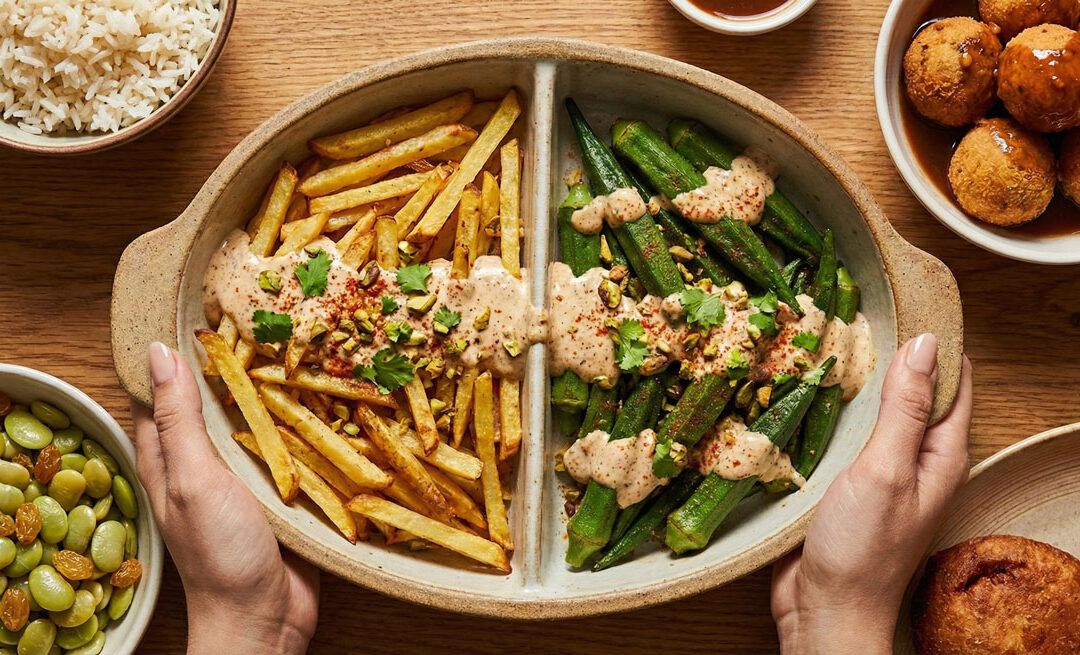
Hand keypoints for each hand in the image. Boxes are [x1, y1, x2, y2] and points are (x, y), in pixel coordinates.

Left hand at [131, 343, 318, 654]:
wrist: (267, 618)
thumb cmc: (220, 554)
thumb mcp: (192, 480)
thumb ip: (179, 419)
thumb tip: (158, 354)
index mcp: (169, 459)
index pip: (161, 394)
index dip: (174, 356)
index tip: (202, 314)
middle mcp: (205, 464)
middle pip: (216, 403)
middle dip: (238, 368)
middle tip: (268, 323)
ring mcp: (246, 479)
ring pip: (258, 423)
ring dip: (278, 395)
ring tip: (306, 350)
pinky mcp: (284, 493)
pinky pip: (292, 450)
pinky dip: (306, 427)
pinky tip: (330, 403)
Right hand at [771, 333, 973, 654]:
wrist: (824, 610)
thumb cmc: (863, 548)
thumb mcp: (887, 470)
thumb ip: (905, 409)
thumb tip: (925, 343)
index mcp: (940, 453)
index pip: (951, 380)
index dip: (936, 339)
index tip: (906, 298)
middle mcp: (914, 458)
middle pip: (908, 391)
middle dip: (886, 353)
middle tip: (850, 312)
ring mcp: (877, 471)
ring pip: (869, 411)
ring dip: (849, 382)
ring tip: (818, 340)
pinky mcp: (842, 483)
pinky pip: (839, 435)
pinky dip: (825, 411)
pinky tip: (799, 391)